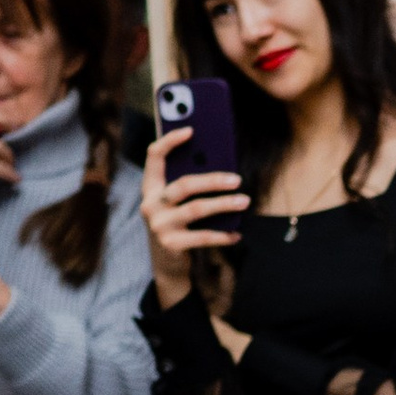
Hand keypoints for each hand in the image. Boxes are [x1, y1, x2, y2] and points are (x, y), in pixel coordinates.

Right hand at [142, 123, 249, 305]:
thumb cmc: (178, 223)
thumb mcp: (177, 203)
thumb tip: (222, 170)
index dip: (170, 141)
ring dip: (224, 204)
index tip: (191, 130)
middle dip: (213, 180)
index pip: (154, 157)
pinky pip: (203, 237)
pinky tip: (237, 233)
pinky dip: (223, 235)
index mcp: (151, 187)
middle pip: (184, 185)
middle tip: (237, 179)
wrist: (167, 263)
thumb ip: (189, 186)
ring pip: (197, 209)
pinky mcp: (171, 244)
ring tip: (244, 201)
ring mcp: (159, 225)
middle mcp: (151, 204)